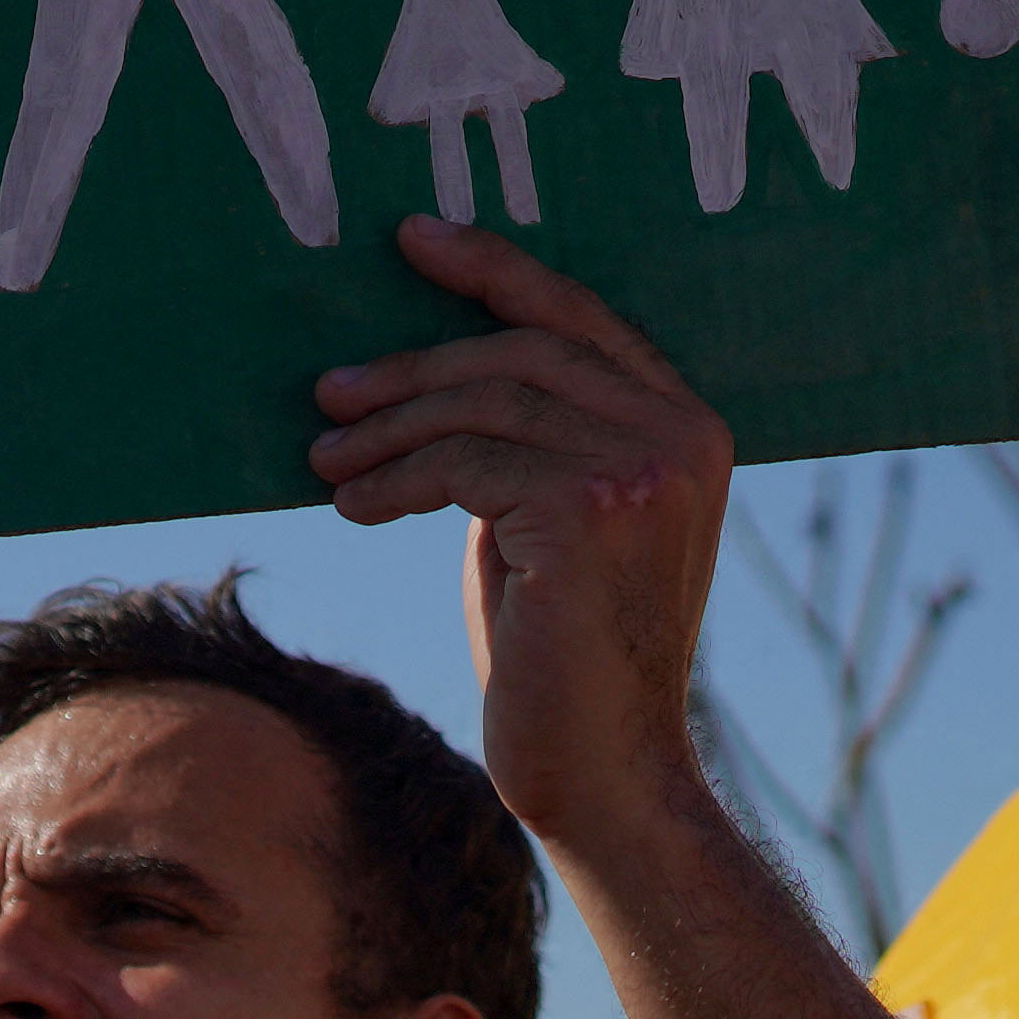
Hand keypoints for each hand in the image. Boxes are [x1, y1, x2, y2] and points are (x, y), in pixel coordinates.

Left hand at [306, 218, 733, 856]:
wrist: (607, 777)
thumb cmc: (565, 660)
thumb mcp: (554, 526)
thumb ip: (530, 446)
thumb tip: (428, 378)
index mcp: (692, 427)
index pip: (583, 318)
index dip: (495, 269)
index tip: (414, 240)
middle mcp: (682, 436)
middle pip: (522, 351)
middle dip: (414, 364)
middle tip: (330, 388)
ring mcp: (643, 470)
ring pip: (484, 403)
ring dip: (388, 427)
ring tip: (326, 458)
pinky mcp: (590, 511)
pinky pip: (463, 462)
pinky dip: (393, 479)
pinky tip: (354, 506)